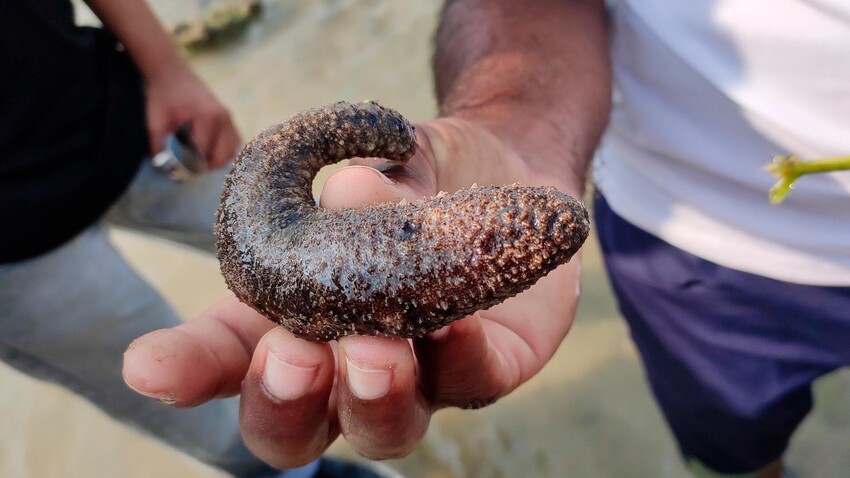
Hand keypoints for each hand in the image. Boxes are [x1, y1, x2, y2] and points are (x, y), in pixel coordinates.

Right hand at [123, 119, 582, 467]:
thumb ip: (365, 180)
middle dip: (282, 401)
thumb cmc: (416, 174)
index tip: (147, 366)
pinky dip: (460, 359)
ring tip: (374, 350)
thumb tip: (351, 194)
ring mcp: (419, 375)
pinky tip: (454, 325)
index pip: (226, 355)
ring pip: (383, 428)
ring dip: (370, 398)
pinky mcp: (487, 365)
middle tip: (290, 356)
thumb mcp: (380, 160)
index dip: (187, 368)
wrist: (506, 172)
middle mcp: (344, 364)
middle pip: (295, 426)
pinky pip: (473, 380)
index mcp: (291, 315)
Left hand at [144, 61, 240, 168]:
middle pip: (222, 156)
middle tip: (189, 169)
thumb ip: (160, 147)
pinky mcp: (230, 119)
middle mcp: (224, 118)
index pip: (203, 152)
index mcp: (207, 117)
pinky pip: (233, 143)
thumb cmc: (163, 96)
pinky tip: (208, 152)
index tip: (177, 171)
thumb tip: (167, 171)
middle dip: (205, 166)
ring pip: (231, 152)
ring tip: (199, 162)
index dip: (190, 166)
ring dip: (217, 161)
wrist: (172, 73)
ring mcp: (229, 118)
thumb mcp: (155, 122)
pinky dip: (223, 152)